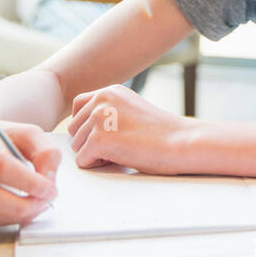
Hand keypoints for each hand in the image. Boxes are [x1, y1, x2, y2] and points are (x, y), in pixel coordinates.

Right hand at [0, 120, 59, 226]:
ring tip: (36, 206)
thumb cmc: (1, 136)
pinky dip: (7, 218)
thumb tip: (47, 180)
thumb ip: (45, 152)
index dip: (28, 182)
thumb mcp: (28, 133)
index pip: (0, 166)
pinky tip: (22, 210)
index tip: (49, 189)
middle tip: (43, 203)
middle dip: (20, 206)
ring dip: (16, 215)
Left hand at [67, 84, 197, 173]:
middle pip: (74, 129)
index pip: (78, 107)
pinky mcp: (98, 139)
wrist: (181, 142)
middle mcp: (101, 99)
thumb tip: (81, 128)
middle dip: (91, 141)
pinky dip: (98, 165)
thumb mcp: (131, 110)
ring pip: (76, 146)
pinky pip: (82, 161)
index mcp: (110, 90)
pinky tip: (121, 158)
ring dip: (95, 154)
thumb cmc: (162, 133)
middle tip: (120, 144)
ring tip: (124, 149)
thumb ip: (108, 111)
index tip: (107, 134)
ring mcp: (98, 118)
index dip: (88, 125)